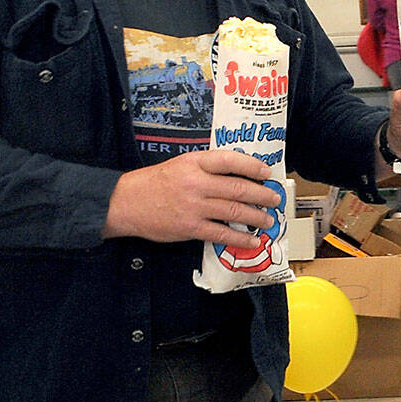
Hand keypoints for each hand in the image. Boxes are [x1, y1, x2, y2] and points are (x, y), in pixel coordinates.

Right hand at [103, 149, 280, 243]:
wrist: (125, 202)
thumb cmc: (154, 183)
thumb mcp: (180, 165)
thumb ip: (206, 168)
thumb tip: (237, 175)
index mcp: (194, 163)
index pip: (230, 160)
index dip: (252, 165)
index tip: (266, 172)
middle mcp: (196, 183)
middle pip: (238, 188)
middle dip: (262, 194)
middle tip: (275, 198)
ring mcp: (194, 206)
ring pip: (234, 211)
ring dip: (256, 217)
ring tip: (268, 220)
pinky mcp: (190, 227)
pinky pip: (221, 233)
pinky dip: (240, 238)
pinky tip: (251, 240)